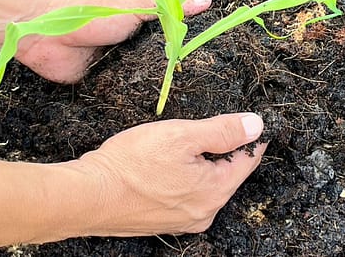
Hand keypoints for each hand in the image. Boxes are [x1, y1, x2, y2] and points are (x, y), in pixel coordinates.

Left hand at [14, 0, 211, 82]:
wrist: (43, 26)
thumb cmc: (89, 6)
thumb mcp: (138, 2)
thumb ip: (170, 7)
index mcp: (136, 5)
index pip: (169, 19)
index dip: (185, 31)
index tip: (208, 48)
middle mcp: (127, 30)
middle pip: (158, 46)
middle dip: (173, 59)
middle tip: (199, 77)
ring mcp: (115, 53)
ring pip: (143, 67)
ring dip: (153, 77)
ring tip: (183, 95)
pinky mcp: (101, 75)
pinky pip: (123, 85)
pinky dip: (133, 92)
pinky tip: (152, 102)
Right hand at [69, 113, 266, 235]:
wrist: (88, 195)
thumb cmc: (131, 164)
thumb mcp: (182, 135)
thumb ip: (222, 131)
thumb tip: (256, 125)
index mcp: (214, 192)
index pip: (247, 160)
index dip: (251, 137)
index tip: (255, 124)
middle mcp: (203, 212)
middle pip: (226, 174)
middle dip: (223, 150)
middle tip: (214, 127)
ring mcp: (182, 220)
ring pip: (204, 184)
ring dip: (201, 163)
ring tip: (184, 144)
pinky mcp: (162, 220)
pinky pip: (185, 194)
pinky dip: (184, 177)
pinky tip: (166, 165)